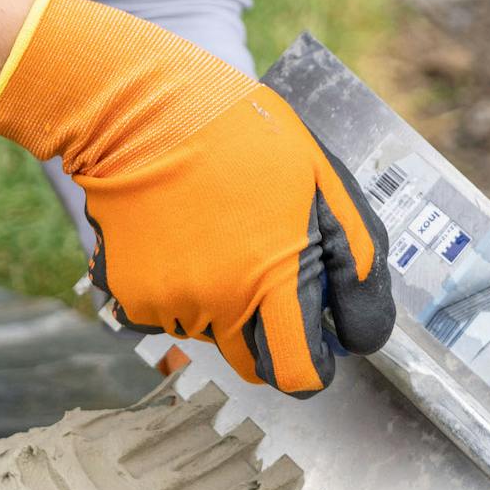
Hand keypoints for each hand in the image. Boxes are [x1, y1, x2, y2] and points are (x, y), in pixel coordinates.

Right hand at [0, 0, 394, 393]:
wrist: (140, 114)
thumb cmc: (243, 139)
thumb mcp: (324, 185)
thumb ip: (355, 265)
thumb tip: (361, 337)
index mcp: (272, 282)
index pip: (300, 375)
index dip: (314, 364)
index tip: (314, 340)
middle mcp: (218, 307)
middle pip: (253, 366)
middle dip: (268, 335)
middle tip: (265, 273)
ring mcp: (168, 306)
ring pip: (209, 336)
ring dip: (220, 305)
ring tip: (215, 235)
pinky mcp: (127, 299)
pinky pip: (165, 316)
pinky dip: (176, 291)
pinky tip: (179, 239)